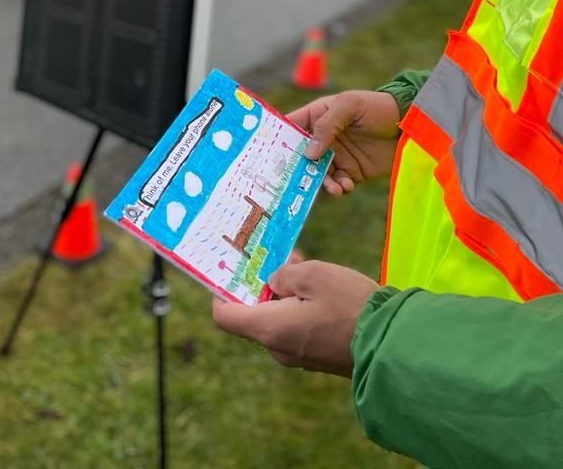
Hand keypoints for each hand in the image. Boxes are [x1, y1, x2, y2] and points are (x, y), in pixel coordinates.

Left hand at [212, 261, 377, 376]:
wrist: (393, 344)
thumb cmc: (350, 306)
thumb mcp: (314, 275)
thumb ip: (285, 275)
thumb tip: (274, 282)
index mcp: (269, 328)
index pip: (225, 316)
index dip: (221, 292)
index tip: (232, 270)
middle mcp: (277, 348)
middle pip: (253, 313)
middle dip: (264, 283)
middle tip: (284, 258)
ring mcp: (298, 355)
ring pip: (278, 318)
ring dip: (286, 292)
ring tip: (306, 266)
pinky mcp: (317, 356)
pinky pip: (297, 328)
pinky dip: (300, 307)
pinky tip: (321, 288)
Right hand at [289, 90, 400, 195]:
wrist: (408, 125)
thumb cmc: (376, 107)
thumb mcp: (349, 106)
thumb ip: (327, 126)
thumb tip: (308, 154)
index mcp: (317, 116)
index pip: (291, 128)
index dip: (278, 141)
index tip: (267, 156)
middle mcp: (323, 138)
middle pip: (301, 157)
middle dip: (297, 170)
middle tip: (293, 183)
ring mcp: (337, 156)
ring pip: (318, 174)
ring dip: (321, 183)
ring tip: (333, 187)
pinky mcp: (352, 171)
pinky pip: (338, 183)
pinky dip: (339, 187)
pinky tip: (347, 185)